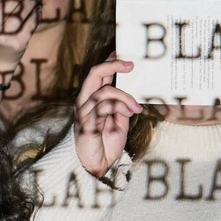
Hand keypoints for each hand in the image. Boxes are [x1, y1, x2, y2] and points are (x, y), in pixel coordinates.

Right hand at [73, 57, 141, 176]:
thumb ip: (122, 107)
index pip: (99, 74)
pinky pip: (104, 108)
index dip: (110, 61)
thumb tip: (131, 96)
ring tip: (136, 108)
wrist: (97, 166)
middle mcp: (85, 101)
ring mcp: (85, 111)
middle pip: (95, 74)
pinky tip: (131, 113)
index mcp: (93, 98)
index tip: (125, 54)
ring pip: (104, 92)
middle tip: (131, 64)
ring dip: (125, 97)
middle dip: (113, 65)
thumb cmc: (106, 144)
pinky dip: (120, 108)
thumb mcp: (120, 122)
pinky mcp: (86, 122)